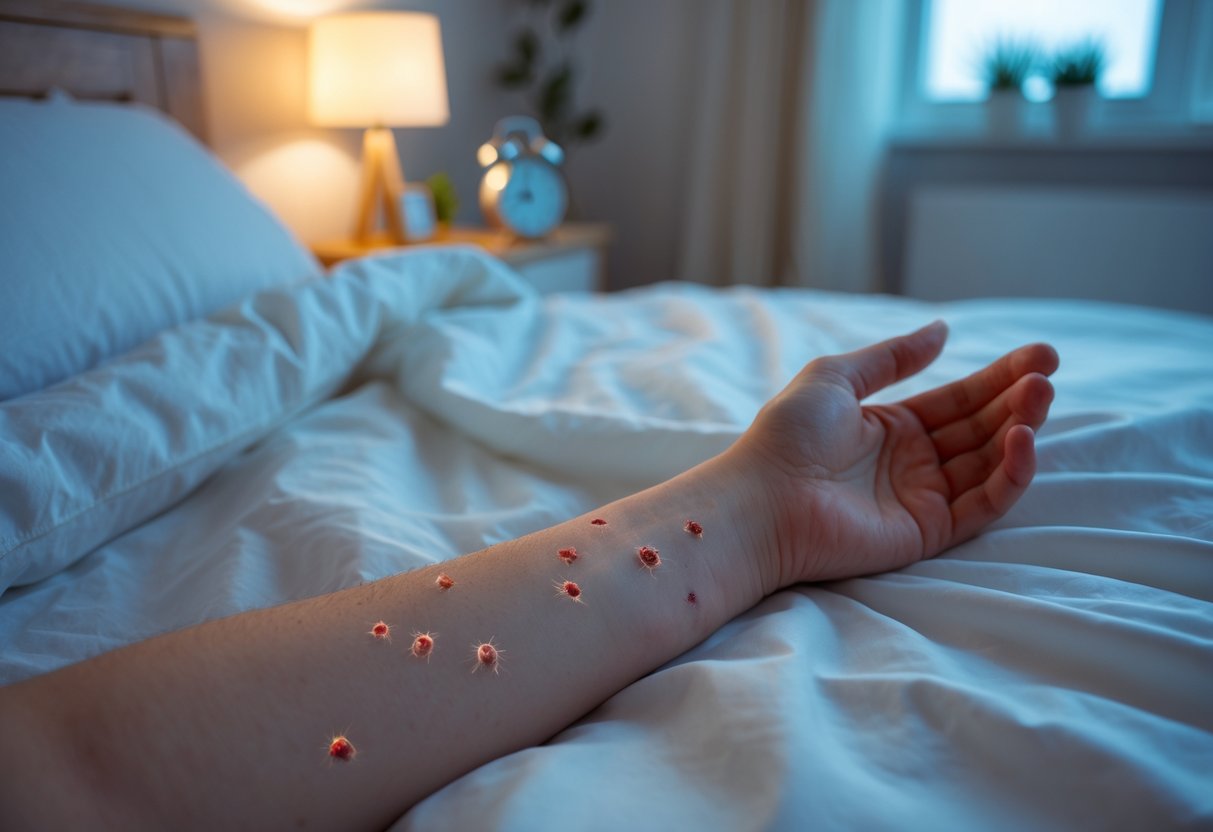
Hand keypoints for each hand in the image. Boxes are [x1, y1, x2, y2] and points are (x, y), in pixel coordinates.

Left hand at [734, 321, 1058, 585]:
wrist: (762, 498)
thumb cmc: (786, 436)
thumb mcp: (836, 378)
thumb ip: (891, 357)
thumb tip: (942, 330)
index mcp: (892, 427)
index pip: (959, 399)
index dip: (1000, 377)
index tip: (1041, 355)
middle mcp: (912, 463)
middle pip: (981, 428)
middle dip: (1017, 400)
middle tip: (1047, 373)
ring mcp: (922, 498)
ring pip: (989, 464)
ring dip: (1020, 431)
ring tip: (1039, 397)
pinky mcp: (927, 532)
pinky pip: (982, 505)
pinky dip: (1009, 476)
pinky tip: (1022, 441)